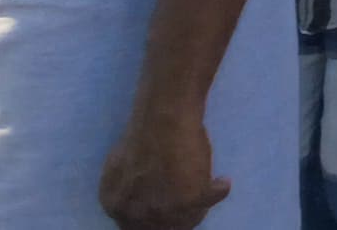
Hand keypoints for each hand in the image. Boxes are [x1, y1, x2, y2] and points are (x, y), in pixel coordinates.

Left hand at [97, 111, 229, 229]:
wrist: (162, 117)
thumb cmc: (143, 132)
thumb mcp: (122, 168)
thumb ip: (130, 190)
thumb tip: (145, 195)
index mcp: (115, 206)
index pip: (135, 228)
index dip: (156, 220)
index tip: (171, 209)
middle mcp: (135, 215)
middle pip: (162, 229)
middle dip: (178, 218)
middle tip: (193, 204)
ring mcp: (162, 210)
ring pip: (187, 221)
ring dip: (199, 208)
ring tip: (209, 190)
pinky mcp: (189, 201)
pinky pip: (208, 203)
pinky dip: (219, 191)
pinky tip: (221, 182)